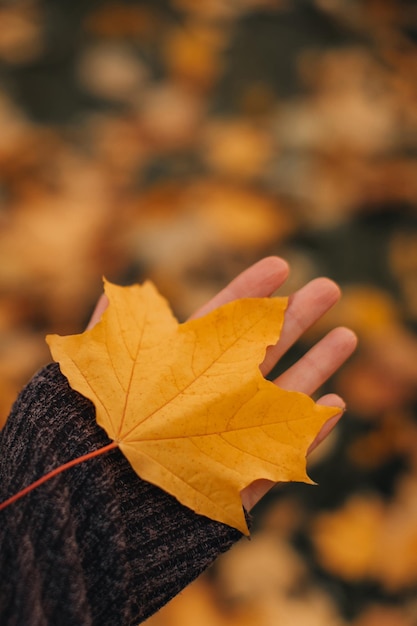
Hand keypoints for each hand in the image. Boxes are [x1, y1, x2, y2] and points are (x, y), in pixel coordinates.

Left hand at [88, 257, 356, 512]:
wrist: (87, 518)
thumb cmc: (80, 442)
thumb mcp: (88, 379)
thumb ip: (107, 334)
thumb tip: (115, 290)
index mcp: (176, 370)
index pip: (219, 319)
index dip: (249, 290)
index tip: (280, 263)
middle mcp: (207, 399)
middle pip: (261, 350)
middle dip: (296, 316)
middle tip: (331, 286)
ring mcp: (227, 439)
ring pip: (282, 397)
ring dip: (317, 366)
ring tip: (349, 335)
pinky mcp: (238, 484)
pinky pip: (284, 455)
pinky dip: (311, 434)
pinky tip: (335, 406)